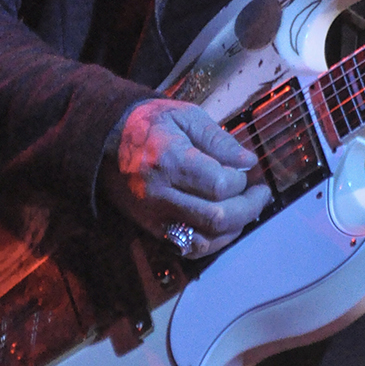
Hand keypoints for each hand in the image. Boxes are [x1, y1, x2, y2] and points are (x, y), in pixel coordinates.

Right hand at [101, 99, 270, 256]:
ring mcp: (154, 217)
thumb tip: (248, 161)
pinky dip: (213, 242)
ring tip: (245, 209)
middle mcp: (160, 195)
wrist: (104, 141)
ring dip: (234, 229)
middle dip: (248, 208)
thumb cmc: (149, 124)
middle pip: (216, 217)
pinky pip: (189, 249)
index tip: (245, 169)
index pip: (219, 185)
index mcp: (169, 161)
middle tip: (260, 194)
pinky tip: (225, 225)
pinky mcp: (151, 230)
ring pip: (205, 241)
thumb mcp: (185, 116)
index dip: (241, 180)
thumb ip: (218, 140)